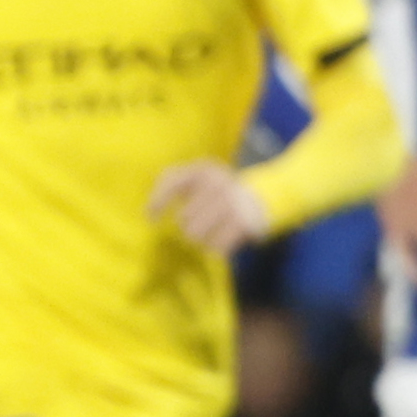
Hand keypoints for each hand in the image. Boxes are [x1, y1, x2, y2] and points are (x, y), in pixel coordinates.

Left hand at [150, 159, 272, 257]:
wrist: (267, 195)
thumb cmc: (220, 189)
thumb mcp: (199, 177)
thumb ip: (171, 182)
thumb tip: (149, 211)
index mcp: (204, 170)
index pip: (172, 183)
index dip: (157, 202)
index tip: (151, 217)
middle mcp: (218, 184)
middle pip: (184, 219)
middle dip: (188, 226)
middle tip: (201, 222)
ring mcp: (232, 203)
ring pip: (196, 234)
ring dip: (200, 238)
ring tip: (209, 232)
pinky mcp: (244, 223)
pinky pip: (216, 246)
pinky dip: (216, 247)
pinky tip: (221, 240)